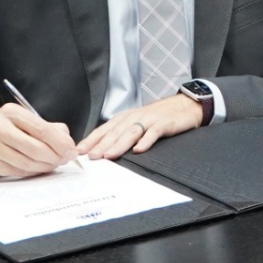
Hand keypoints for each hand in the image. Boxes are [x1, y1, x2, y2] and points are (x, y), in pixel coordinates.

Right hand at [0, 104, 77, 177]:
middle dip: (55, 157)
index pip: (42, 129)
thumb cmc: (3, 127)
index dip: (60, 142)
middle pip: (35, 148)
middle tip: (65, 160)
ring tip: (53, 164)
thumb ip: (48, 127)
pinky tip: (38, 168)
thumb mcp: (24, 119)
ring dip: (45, 166)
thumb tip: (67, 141)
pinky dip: (32, 172)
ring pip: (27, 163)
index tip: (71, 150)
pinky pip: (17, 172)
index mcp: (12, 113)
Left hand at [78, 94, 202, 159]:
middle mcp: (134, 117)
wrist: (183, 105)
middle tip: (91, 157)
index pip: (104, 129)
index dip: (91, 140)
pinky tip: (139, 150)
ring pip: (131, 132)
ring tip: (109, 155)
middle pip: (115, 132)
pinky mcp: (164, 123)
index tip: (78, 151)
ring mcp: (149, 120)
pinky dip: (146, 141)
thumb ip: (121, 134)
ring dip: (119, 144)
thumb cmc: (157, 117)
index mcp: (125, 118)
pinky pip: (153, 133)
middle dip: (101, 145)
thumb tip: (101, 151)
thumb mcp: (137, 123)